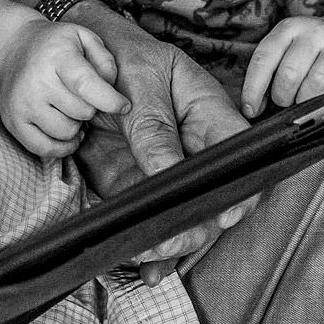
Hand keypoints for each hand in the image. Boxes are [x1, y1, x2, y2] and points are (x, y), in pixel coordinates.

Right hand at [0, 18, 126, 158]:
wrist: (12, 48)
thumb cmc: (56, 45)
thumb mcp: (84, 37)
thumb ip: (104, 60)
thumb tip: (110, 89)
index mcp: (57, 57)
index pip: (86, 85)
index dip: (110, 100)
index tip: (124, 106)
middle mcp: (36, 82)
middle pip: (82, 112)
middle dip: (90, 107)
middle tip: (82, 96)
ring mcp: (22, 104)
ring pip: (66, 133)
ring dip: (75, 125)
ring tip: (69, 108)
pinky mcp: (13, 122)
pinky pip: (45, 149)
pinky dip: (61, 146)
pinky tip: (65, 131)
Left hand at [68, 5, 253, 282]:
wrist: (84, 59)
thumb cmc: (124, 54)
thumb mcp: (141, 79)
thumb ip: (153, 125)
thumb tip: (167, 173)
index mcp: (209, 113)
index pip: (239, 154)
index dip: (239, 189)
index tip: (222, 216)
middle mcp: (196, 147)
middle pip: (214, 196)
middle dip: (195, 226)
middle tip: (164, 242)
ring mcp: (169, 168)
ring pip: (185, 214)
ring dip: (170, 241)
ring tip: (145, 255)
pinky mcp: (138, 182)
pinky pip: (152, 217)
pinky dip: (149, 243)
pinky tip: (145, 269)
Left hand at [240, 15, 323, 118]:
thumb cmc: (312, 53)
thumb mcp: (288, 51)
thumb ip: (269, 74)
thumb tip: (254, 109)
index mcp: (290, 28)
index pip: (264, 58)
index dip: (253, 88)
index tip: (250, 110)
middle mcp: (315, 31)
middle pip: (290, 73)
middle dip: (283, 97)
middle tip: (286, 103)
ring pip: (317, 83)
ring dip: (307, 102)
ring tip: (305, 102)